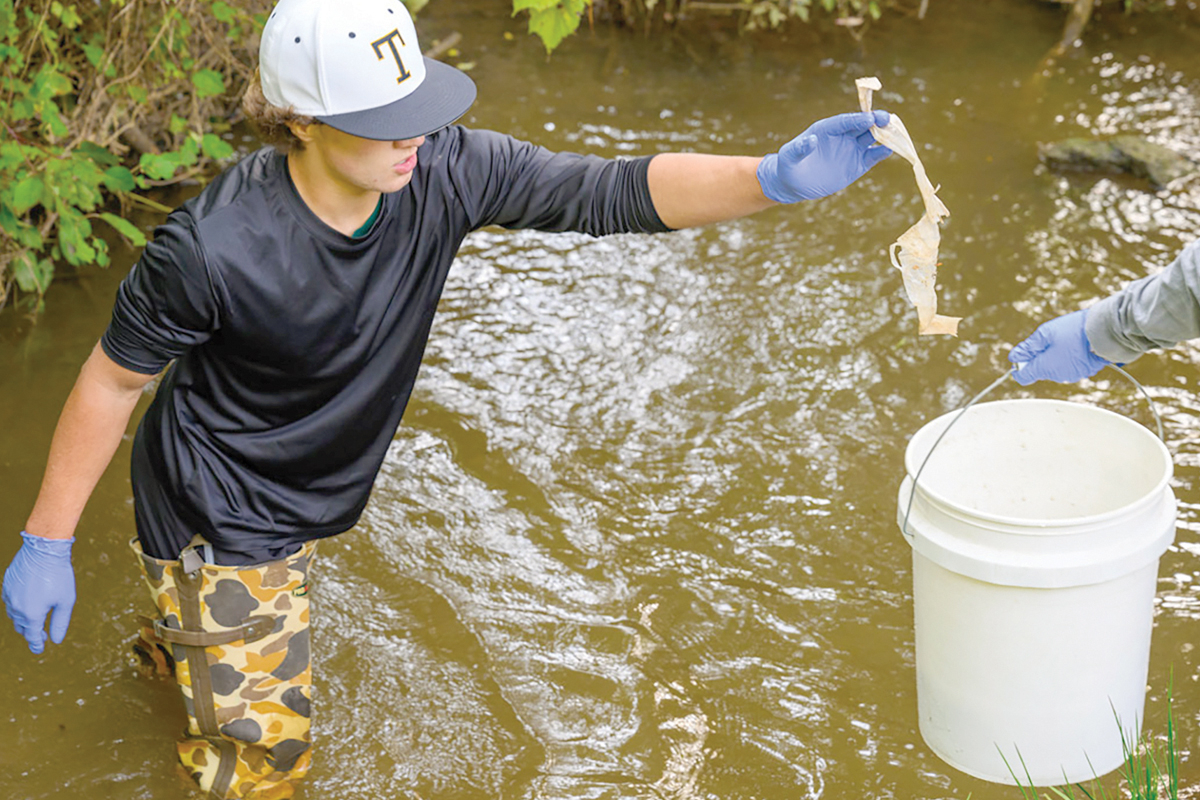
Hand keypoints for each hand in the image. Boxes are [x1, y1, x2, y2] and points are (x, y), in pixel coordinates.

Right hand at [3, 532, 75, 653]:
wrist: (43, 550)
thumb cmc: (58, 575)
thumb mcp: (65, 601)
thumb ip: (60, 622)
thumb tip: (56, 640)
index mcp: (31, 614)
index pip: (32, 636)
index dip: (36, 644)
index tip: (39, 649)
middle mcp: (17, 607)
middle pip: (22, 627)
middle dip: (30, 632)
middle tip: (41, 634)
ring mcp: (9, 595)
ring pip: (14, 615)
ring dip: (23, 620)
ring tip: (35, 619)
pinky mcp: (7, 585)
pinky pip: (10, 601)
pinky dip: (17, 606)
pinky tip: (26, 603)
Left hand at [756, 110, 892, 202]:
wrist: (793, 183)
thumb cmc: (789, 165)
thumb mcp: (790, 156)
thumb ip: (800, 148)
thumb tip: (810, 140)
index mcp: (827, 129)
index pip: (845, 121)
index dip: (857, 119)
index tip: (869, 118)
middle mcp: (842, 136)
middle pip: (862, 125)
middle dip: (875, 121)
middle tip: (887, 119)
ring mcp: (851, 149)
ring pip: (871, 138)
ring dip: (883, 135)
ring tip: (895, 133)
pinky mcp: (856, 164)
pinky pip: (872, 156)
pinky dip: (881, 153)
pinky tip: (889, 150)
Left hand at [1008, 309, 1110, 385]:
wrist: (1104, 331)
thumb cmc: (1073, 330)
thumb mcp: (1045, 333)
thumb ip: (1028, 347)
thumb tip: (1014, 356)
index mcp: (1044, 368)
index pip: (1023, 377)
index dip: (1018, 368)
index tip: (1020, 357)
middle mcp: (1057, 376)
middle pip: (1039, 371)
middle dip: (1038, 358)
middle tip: (1046, 341)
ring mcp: (1071, 375)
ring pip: (1054, 368)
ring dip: (1053, 357)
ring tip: (1063, 341)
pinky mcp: (1084, 372)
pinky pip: (1069, 367)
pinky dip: (1067, 359)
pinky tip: (1073, 346)